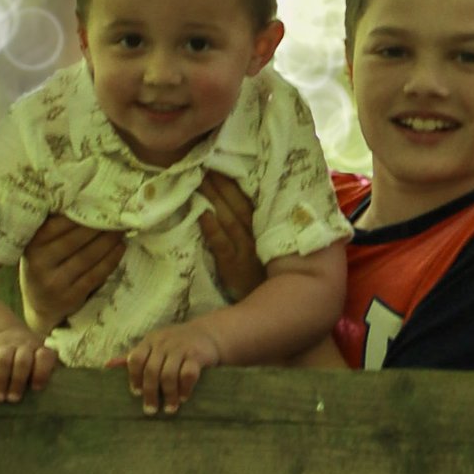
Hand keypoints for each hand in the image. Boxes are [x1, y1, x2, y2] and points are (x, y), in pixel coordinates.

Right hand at [0, 322, 55, 403]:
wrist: (8, 336)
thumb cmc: (31, 362)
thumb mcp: (42, 365)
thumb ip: (47, 377)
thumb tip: (52, 400)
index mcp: (41, 351)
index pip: (44, 357)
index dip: (41, 372)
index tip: (36, 388)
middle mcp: (24, 345)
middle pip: (22, 361)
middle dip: (17, 381)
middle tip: (13, 399)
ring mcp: (5, 345)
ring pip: (2, 360)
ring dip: (0, 380)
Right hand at [17, 209, 126, 336]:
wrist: (40, 305)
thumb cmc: (45, 264)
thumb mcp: (40, 245)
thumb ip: (55, 226)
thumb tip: (86, 199)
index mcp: (32, 245)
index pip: (59, 224)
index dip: (82, 212)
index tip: (101, 201)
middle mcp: (39, 264)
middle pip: (76, 239)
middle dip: (100, 225)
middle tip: (118, 213)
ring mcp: (54, 283)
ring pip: (88, 256)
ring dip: (109, 240)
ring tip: (122, 228)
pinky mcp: (70, 297)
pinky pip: (96, 275)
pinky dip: (111, 259)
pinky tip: (120, 247)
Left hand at [124, 320, 223, 414]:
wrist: (208, 333)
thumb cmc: (175, 344)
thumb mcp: (154, 345)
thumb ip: (134, 356)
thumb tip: (107, 366)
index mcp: (150, 341)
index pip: (136, 359)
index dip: (133, 377)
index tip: (136, 394)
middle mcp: (164, 343)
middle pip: (151, 370)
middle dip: (150, 393)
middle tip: (150, 410)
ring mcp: (181, 348)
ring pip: (169, 374)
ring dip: (168, 395)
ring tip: (169, 409)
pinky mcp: (197, 355)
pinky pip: (188, 374)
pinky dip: (185, 388)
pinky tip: (184, 397)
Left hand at [198, 167, 264, 305]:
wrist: (274, 311)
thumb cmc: (265, 277)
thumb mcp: (268, 250)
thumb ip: (258, 228)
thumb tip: (238, 203)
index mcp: (264, 230)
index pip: (249, 200)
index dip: (235, 181)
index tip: (220, 162)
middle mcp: (256, 237)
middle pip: (237, 205)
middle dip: (221, 184)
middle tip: (204, 162)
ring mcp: (245, 252)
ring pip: (229, 220)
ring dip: (214, 199)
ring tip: (199, 180)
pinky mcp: (234, 269)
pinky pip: (222, 246)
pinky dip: (212, 230)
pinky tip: (202, 215)